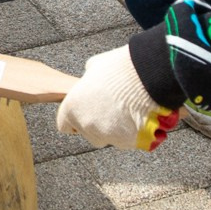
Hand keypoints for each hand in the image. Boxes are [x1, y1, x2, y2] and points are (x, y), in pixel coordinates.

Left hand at [55, 46, 180, 150]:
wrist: (146, 78)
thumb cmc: (119, 69)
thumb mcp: (96, 67)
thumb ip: (88, 79)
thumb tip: (91, 80)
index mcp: (73, 108)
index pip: (64, 125)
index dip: (74, 119)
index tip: (84, 112)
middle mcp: (87, 126)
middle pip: (87, 132)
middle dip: (97, 123)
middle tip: (110, 107)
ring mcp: (107, 136)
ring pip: (107, 137)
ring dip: (113, 128)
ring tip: (126, 110)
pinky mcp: (127, 142)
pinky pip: (125, 140)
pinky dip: (130, 132)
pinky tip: (137, 116)